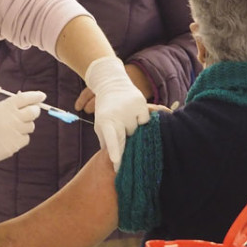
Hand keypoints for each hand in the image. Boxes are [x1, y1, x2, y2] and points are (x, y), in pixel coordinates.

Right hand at [0, 90, 44, 168]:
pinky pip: (26, 138)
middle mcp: (12, 118)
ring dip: (25, 125)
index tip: (42, 96)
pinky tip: (10, 137)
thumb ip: (11, 105)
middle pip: (34, 112)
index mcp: (6, 107)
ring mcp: (15, 132)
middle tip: (32, 111)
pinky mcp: (16, 144)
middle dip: (35, 110)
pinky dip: (21, 137)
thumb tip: (29, 102)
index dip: (36, 96)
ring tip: (13, 128)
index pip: (26, 98)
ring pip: (31, 126)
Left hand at [85, 56, 150, 171]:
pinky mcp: (141, 103)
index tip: (116, 161)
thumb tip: (116, 161)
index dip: (114, 150)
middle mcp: (118, 114)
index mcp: (105, 121)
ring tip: (125, 118)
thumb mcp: (101, 125)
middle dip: (125, 145)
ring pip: (137, 130)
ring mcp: (131, 108)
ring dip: (132, 129)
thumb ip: (107, 142)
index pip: (110, 138)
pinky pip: (145, 121)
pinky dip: (141, 120)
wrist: (112, 85)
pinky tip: (133, 113)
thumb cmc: (106, 110)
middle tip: (120, 146)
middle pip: (126, 138)